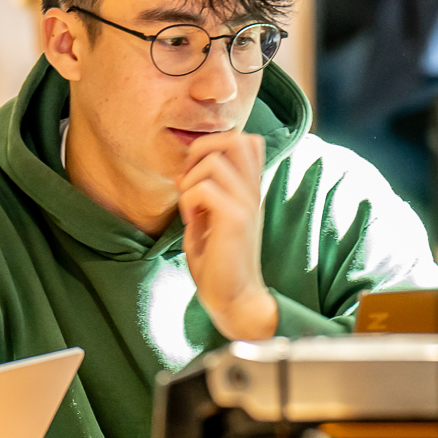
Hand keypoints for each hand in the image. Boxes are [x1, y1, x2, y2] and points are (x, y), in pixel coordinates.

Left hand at [177, 132, 276, 340]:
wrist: (234, 298)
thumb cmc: (219, 263)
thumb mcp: (212, 220)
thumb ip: (206, 193)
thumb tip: (185, 173)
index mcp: (249, 189)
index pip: (247, 141)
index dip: (216, 144)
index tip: (199, 174)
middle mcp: (252, 191)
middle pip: (234, 138)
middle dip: (201, 150)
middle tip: (190, 180)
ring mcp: (246, 203)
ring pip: (214, 160)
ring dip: (191, 180)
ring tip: (190, 206)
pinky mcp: (235, 220)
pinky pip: (203, 189)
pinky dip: (188, 202)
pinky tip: (191, 222)